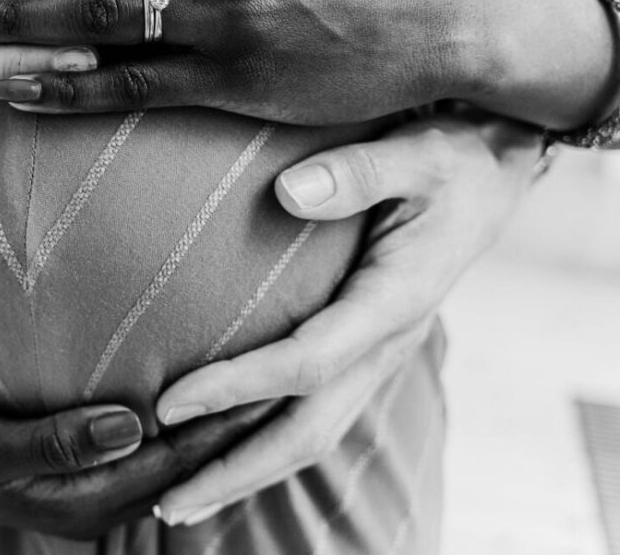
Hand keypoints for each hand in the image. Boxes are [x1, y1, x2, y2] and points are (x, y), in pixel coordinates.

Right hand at [0, 391, 274, 539]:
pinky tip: (212, 386)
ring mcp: (101, 487)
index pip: (175, 466)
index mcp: (84, 503)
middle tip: (297, 372)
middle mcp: (104, 503)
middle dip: (242, 425)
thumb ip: (52, 442)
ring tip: (272, 377)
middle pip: (191, 464)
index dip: (224, 429)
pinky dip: (191, 418)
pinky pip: (157, 444)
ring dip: (223, 423)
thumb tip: (130, 427)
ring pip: (180, 457)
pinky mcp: (95, 467)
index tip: (269, 387)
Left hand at [149, 114, 542, 525]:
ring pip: (312, 434)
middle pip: (308, 430)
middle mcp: (386, 344)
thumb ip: (358, 171)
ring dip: (246, 471)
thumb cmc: (452, 161)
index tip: (170, 405)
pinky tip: (221, 453)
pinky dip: (267, 443)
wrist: (492, 179)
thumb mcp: (418, 153)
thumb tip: (288, 191)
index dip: (237, 388)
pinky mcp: (363, 352)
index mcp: (395, 301)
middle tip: (166, 504)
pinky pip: (315, 413)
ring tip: (181, 502)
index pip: (306, 362)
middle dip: (236, 470)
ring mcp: (376, 356)